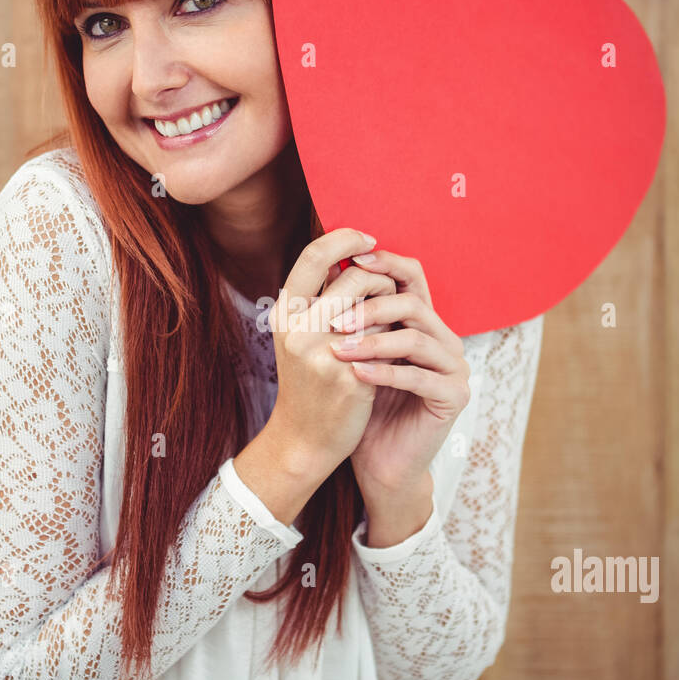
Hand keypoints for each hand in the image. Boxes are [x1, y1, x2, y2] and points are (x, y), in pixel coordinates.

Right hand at [266, 228, 397, 475]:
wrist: (304, 440)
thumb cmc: (308, 383)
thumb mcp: (299, 337)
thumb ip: (318, 299)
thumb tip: (351, 256)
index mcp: (284, 314)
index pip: (315, 255)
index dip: (346, 239)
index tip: (369, 239)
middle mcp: (298, 330)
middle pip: (355, 278)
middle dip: (381, 280)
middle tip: (390, 293)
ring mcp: (323, 354)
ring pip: (376, 308)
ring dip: (392, 311)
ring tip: (390, 324)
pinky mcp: (350, 377)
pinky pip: (386, 341)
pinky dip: (394, 341)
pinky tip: (393, 351)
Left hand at [328, 249, 470, 494]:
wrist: (381, 461)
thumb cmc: (363, 405)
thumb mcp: (353, 353)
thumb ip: (351, 315)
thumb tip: (328, 267)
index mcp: (423, 323)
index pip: (412, 277)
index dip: (385, 263)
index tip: (350, 261)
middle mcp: (445, 339)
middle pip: (414, 304)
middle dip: (371, 307)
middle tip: (335, 320)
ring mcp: (454, 368)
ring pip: (416, 339)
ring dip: (373, 342)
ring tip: (338, 350)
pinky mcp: (454, 397)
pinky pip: (420, 377)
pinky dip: (385, 374)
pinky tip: (356, 375)